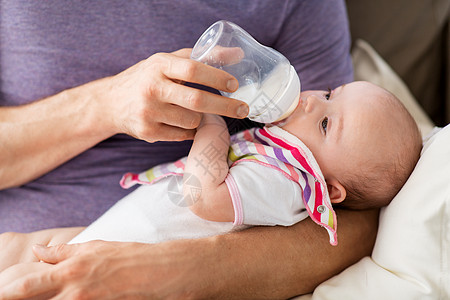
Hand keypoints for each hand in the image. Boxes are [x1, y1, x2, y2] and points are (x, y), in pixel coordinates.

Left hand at [0, 239, 218, 299]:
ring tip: (36, 296)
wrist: (161, 270)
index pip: (25, 284)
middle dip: (12, 296)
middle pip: (30, 299)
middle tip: (4, 295)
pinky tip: (64, 299)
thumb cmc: (129, 256)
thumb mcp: (94, 247)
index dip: (4, 290)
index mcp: (70, 269)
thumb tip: (37, 252)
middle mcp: (73, 290)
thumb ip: (63, 252)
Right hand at [101, 48, 247, 142]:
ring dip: (201, 118)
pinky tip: (182, 122)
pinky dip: (190, 130)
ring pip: (192, 121)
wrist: (111, 102)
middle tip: (243, 109)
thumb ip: (201, 57)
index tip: (234, 84)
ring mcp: (148, 112)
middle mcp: (152, 88)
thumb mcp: (168, 61)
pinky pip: (182, 135)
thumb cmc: (148, 78)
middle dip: (225, 106)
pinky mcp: (148, 133)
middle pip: (197, 100)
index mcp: (159, 65)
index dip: (217, 76)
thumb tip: (238, 55)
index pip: (193, 69)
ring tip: (193, 111)